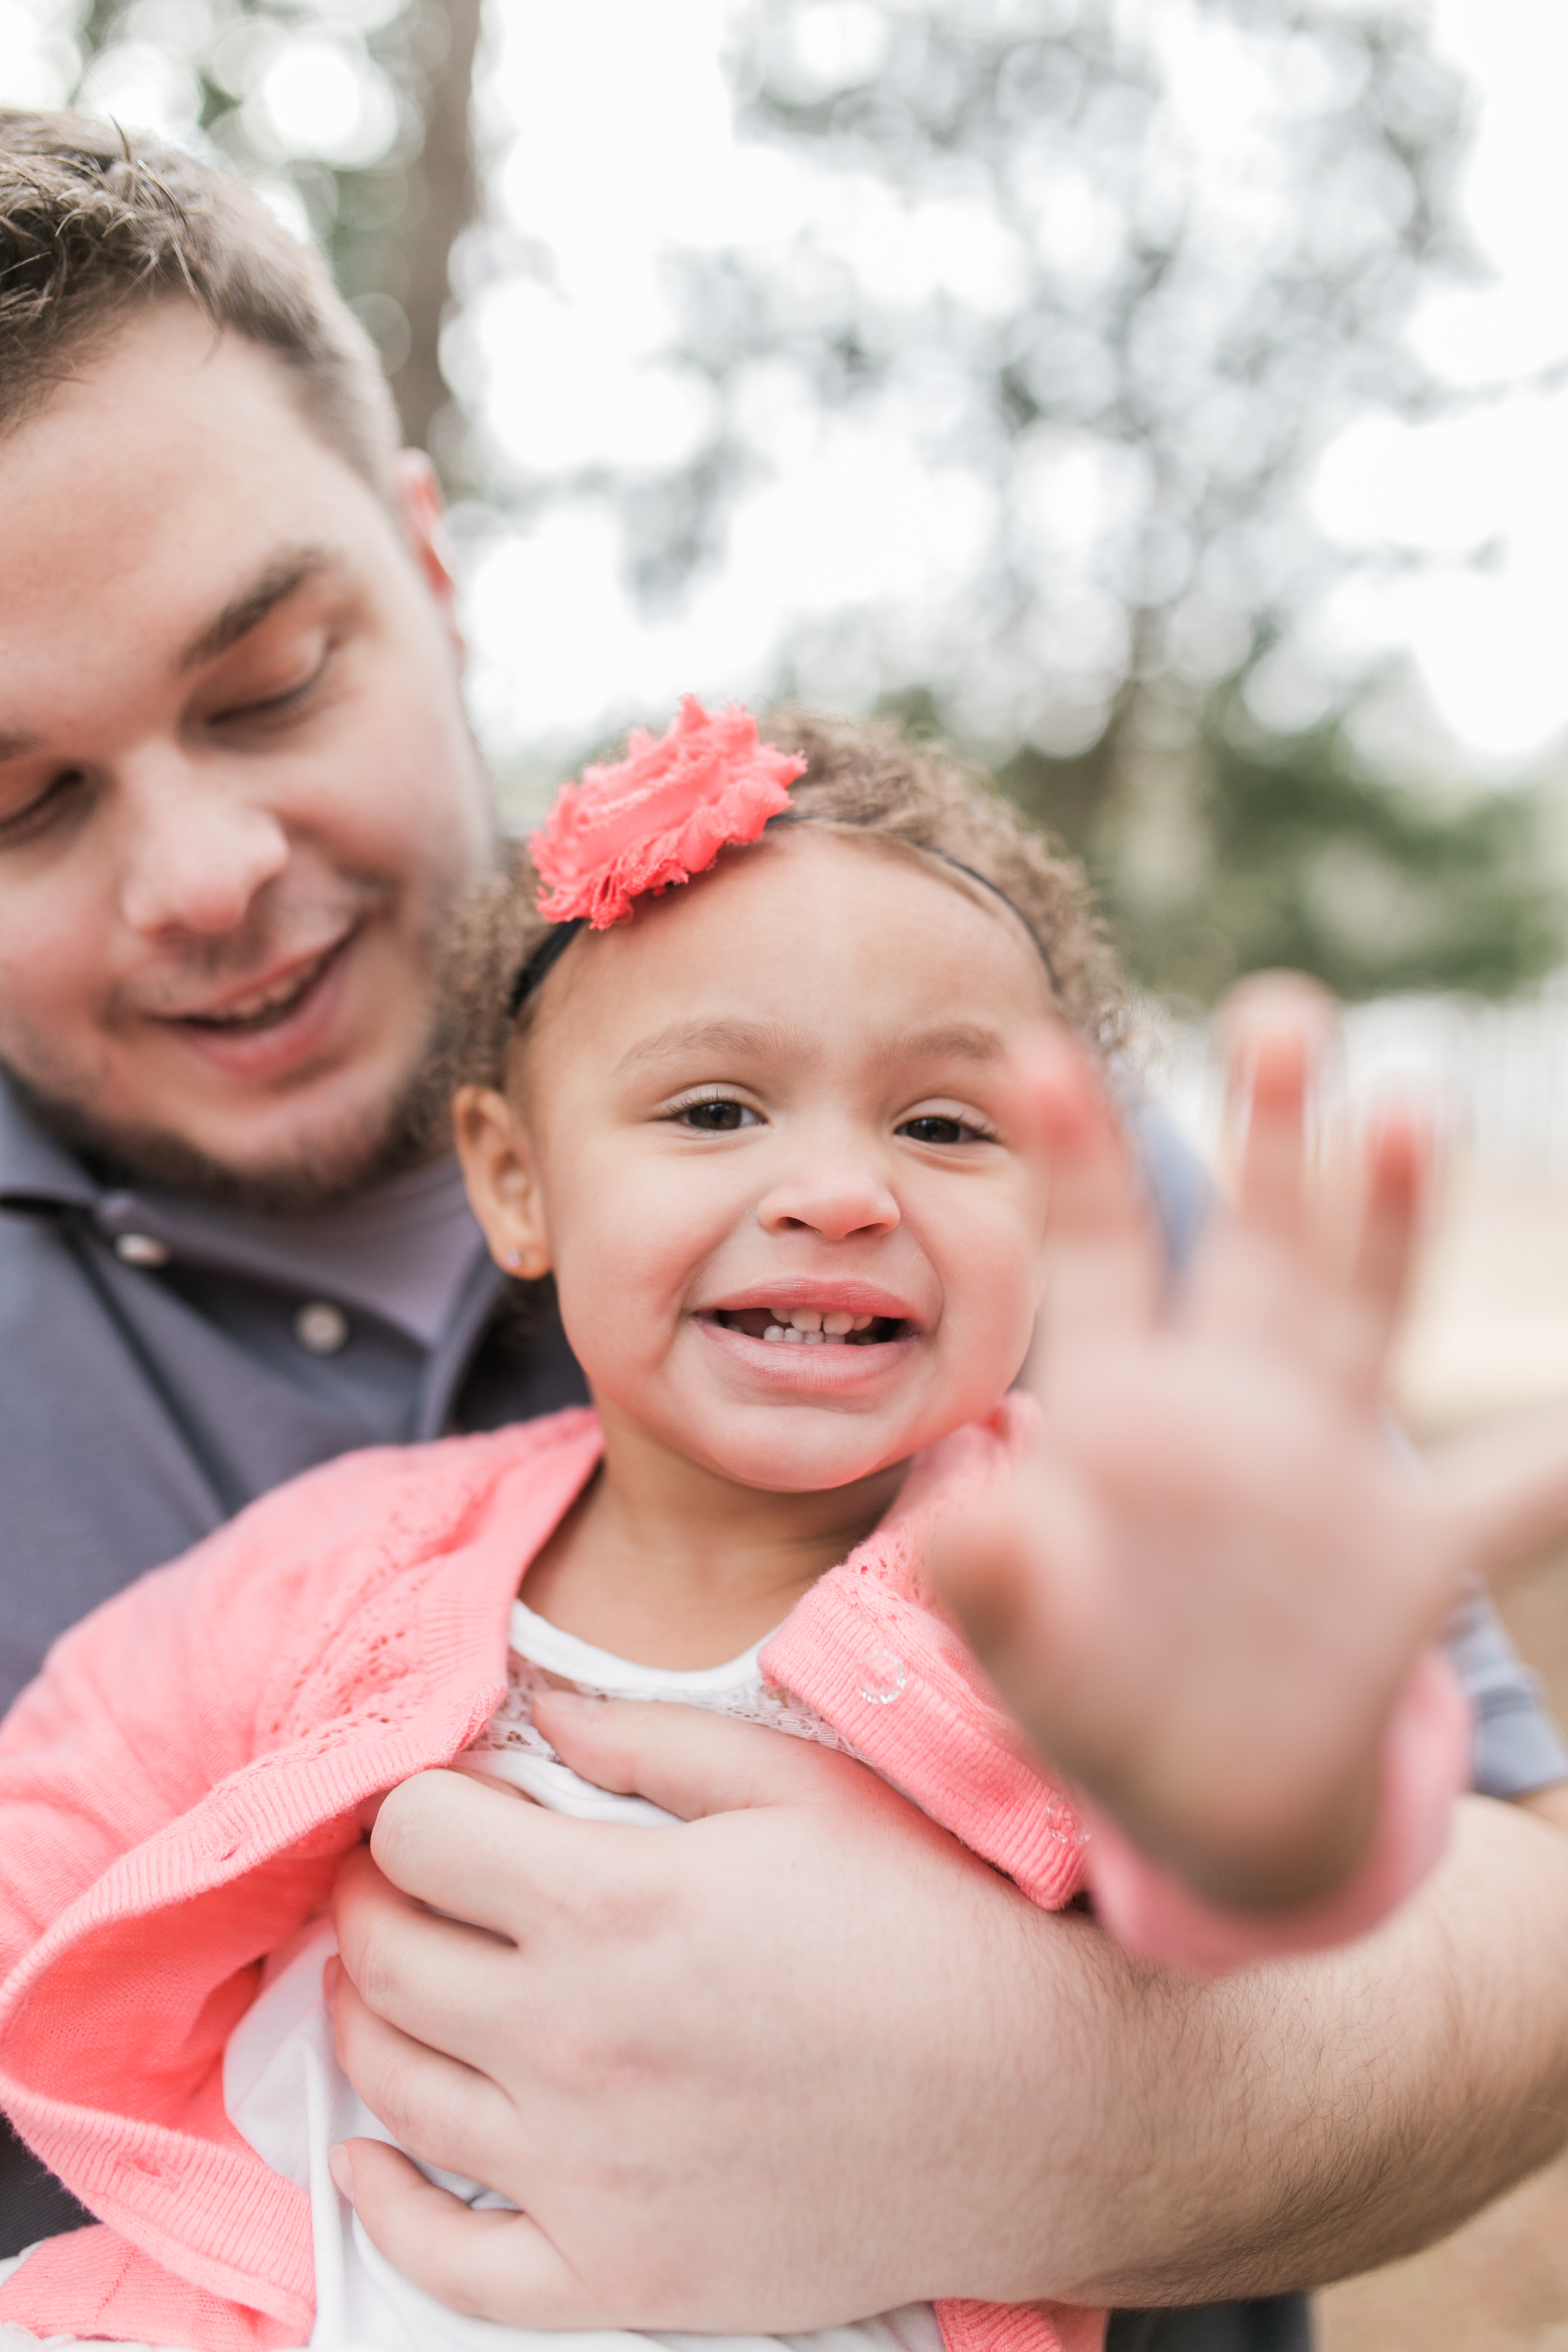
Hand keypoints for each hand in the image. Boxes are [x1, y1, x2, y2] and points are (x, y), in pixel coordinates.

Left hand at [328, 1734, 1567, 2319]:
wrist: (1049, 2105)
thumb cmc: (933, 1925)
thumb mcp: (800, 1786)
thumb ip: (650, 1737)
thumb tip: (537, 1698)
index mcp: (609, 1906)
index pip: (417, 1837)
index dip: (416, 1803)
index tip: (450, 1802)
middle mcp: (569, 2041)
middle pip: (387, 1959)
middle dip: (376, 1900)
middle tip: (413, 1879)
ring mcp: (585, 2173)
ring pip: (393, 2088)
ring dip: (368, 2018)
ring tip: (399, 1979)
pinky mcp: (619, 2273)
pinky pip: (446, 2260)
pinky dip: (384, 2203)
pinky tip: (370, 2157)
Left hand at [934, 978, 1567, 1911]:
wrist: (1199, 1798)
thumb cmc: (1088, 1689)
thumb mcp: (1021, 1641)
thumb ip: (990, 1583)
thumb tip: (958, 1527)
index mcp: (1121, 1408)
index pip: (1103, 1260)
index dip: (1077, 1162)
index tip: (1037, 1050)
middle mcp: (1235, 1406)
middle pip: (1258, 1244)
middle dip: (1269, 1134)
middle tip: (1275, 1009)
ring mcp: (1330, 1471)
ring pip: (1369, 1315)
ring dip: (1390, 1214)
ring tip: (1403, 1103)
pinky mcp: (1406, 1560)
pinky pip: (1508, 1496)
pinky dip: (1558, 1456)